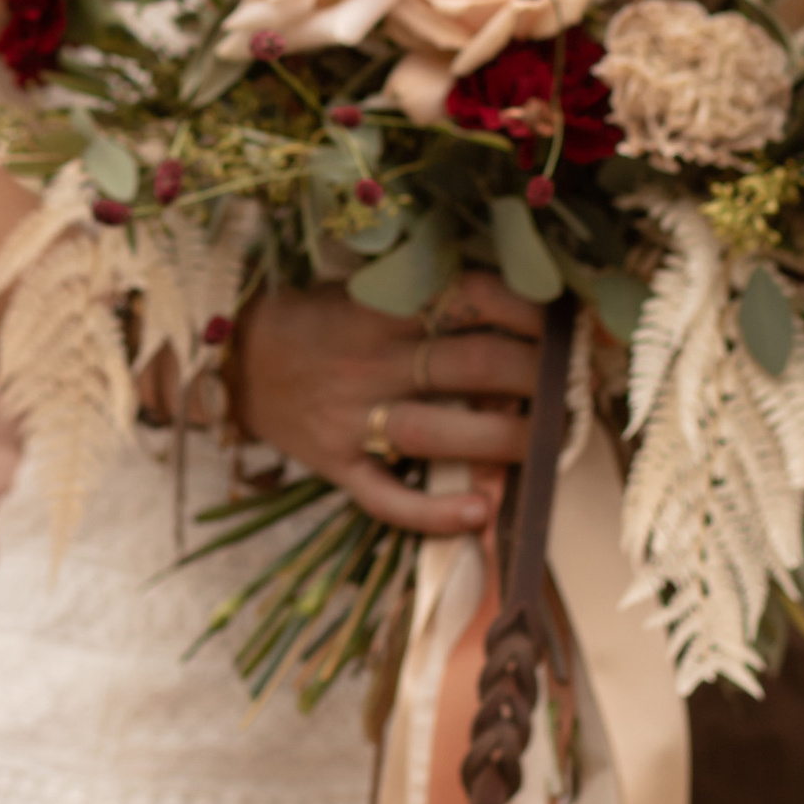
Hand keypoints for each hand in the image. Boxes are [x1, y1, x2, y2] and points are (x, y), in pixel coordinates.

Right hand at [233, 275, 548, 536]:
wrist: (230, 362)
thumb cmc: (313, 320)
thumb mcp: (361, 290)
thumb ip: (424, 300)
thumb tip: (516, 313)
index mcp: (377, 308)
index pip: (467, 299)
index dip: (526, 309)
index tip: (565, 323)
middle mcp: (366, 361)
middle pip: (468, 365)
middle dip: (535, 375)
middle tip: (572, 386)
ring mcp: (348, 417)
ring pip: (436, 431)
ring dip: (503, 438)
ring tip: (549, 443)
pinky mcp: (334, 464)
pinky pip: (385, 495)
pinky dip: (432, 511)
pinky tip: (479, 513)